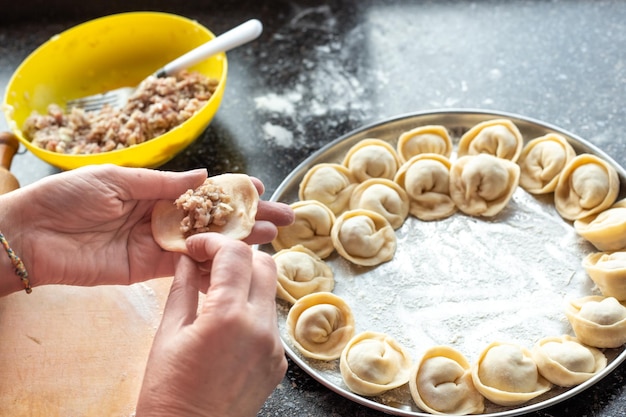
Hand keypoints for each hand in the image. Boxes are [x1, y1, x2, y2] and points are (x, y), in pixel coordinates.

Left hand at [0, 164, 292, 290]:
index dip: (232, 190)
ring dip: (241, 240)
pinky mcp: (148, 268)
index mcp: (153, 190)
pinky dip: (212, 264)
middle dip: (249, 217)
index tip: (260, 188)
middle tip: (284, 217)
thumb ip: (162, 184)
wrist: (31, 236)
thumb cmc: (67, 197)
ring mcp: (157, 244)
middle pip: (214, 217)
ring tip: (272, 237)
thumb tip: (202, 177)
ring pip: (208, 242)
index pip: (203, 190)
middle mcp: (161, 216)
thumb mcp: (116, 179)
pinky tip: (238, 262)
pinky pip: (185, 266)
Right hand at [136, 233, 286, 416]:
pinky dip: (251, 308)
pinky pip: (269, 320)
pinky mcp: (278, 361)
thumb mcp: (167, 335)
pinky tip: (226, 320)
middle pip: (264, 264)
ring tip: (214, 290)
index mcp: (229, 317)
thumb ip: (181, 289)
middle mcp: (261, 327)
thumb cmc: (169, 394)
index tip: (197, 247)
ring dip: (246, 281)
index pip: (236, 254)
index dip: (214, 242)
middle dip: (237, 255)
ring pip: (269, 291)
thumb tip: (186, 259)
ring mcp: (274, 346)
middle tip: (208, 263)